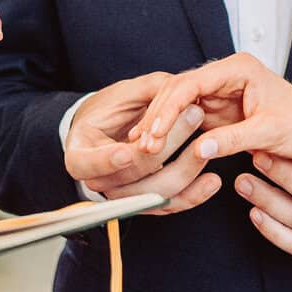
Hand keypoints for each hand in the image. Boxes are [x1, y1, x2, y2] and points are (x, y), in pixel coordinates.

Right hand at [63, 72, 223, 215]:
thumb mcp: (120, 94)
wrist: (108, 133)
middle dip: (165, 147)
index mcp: (79, 154)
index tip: (125, 151)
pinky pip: (169, 205)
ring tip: (206, 146)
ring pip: (154, 194)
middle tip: (193, 115)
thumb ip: (145, 91)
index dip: (105, 161)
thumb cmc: (109, 110)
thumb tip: (176, 86)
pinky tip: (212, 181)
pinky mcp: (146, 203)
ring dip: (184, 170)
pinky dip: (193, 195)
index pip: (86, 164)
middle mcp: (98, 182)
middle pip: (131, 176)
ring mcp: (123, 196)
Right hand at [133, 52, 291, 164]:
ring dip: (160, 124)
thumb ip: (233, 139)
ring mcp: (219, 93)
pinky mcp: (217, 112)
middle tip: (141, 142)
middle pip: (179, 90)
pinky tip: (154, 146)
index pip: (192, 83)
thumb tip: (197, 149)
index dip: (169, 108)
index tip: (154, 131)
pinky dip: (170, 132)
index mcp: (238, 68)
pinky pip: (186, 119)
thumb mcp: (269, 133)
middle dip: (158, 115)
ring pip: (178, 104)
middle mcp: (225, 75)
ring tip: (141, 146)